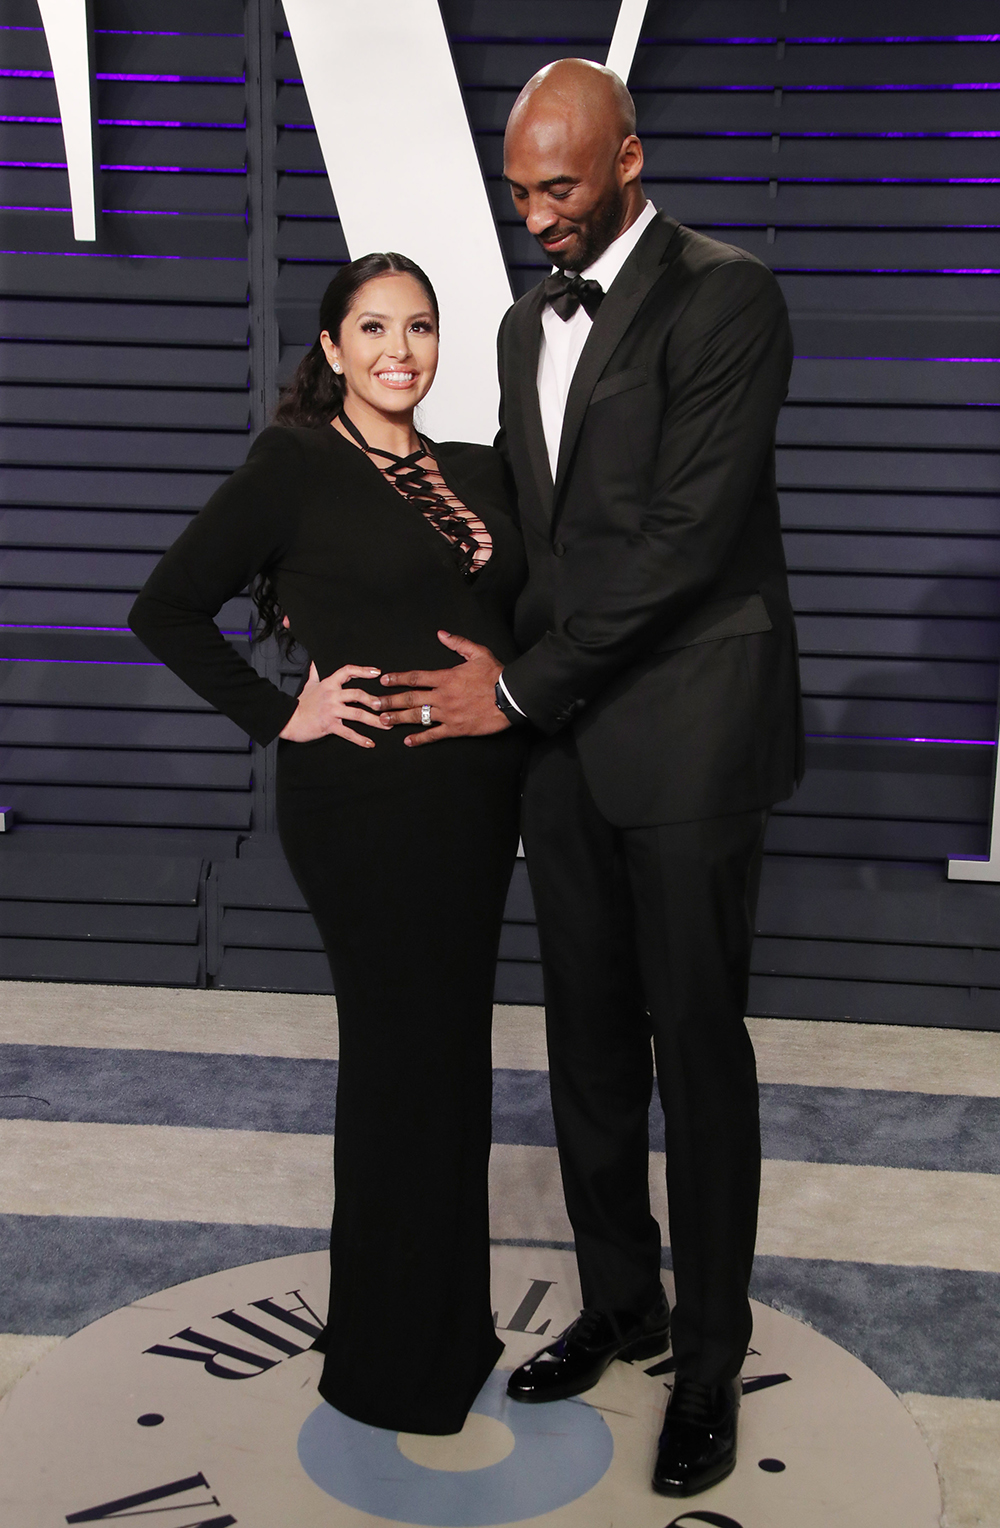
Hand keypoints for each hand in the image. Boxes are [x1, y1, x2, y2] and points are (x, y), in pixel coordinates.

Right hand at [279, 662, 382, 747]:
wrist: (287, 719)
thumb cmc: (300, 703)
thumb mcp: (308, 685)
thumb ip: (314, 673)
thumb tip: (314, 662)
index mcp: (329, 684)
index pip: (348, 671)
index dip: (363, 670)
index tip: (377, 672)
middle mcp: (332, 695)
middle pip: (358, 694)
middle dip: (374, 700)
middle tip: (387, 706)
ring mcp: (331, 711)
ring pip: (357, 714)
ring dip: (374, 720)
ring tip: (386, 725)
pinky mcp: (329, 725)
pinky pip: (348, 732)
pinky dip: (360, 739)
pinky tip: (370, 743)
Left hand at [375, 631, 507, 747]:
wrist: (510, 698)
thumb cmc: (496, 675)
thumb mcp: (478, 653)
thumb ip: (458, 643)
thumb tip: (441, 634)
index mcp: (445, 677)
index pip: (415, 677)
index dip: (398, 679)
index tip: (384, 680)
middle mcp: (442, 696)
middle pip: (410, 698)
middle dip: (389, 700)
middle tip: (372, 704)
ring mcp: (447, 713)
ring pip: (417, 716)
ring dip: (398, 718)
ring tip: (382, 721)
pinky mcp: (455, 728)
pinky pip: (434, 734)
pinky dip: (420, 738)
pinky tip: (407, 741)